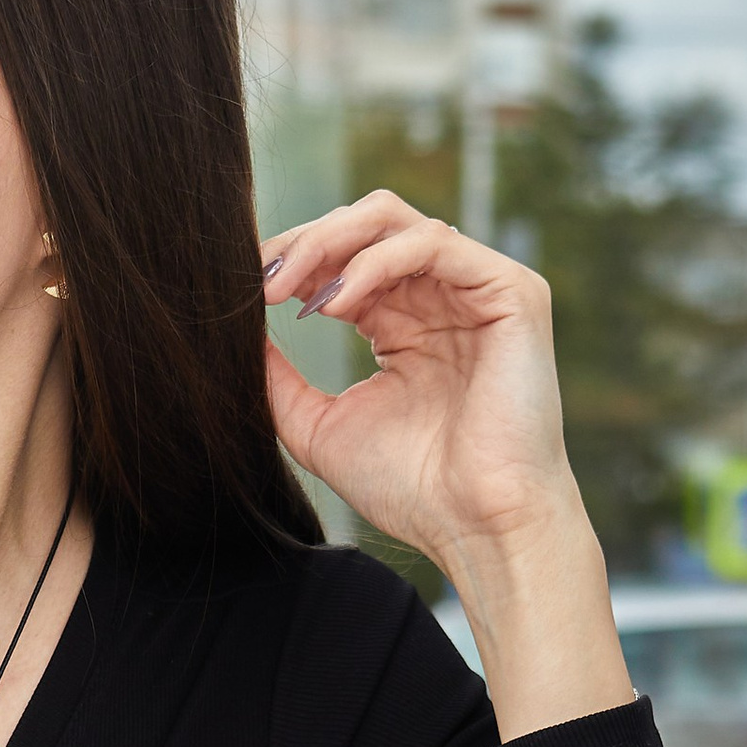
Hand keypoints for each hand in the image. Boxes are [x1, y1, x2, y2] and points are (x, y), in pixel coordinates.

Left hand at [261, 192, 575, 568]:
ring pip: (393, 220)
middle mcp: (439, 298)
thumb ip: (279, 379)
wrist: (476, 527)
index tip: (243, 289)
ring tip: (287, 289)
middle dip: (303, 243)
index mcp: (401, 323)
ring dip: (328, 243)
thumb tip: (234, 333)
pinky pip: (434, 243)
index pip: (340, 259)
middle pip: (362, 225)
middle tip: (261, 282)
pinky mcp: (511, 293)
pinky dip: (374, 261)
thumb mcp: (319, 426)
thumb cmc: (410, 490)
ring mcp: (476, 291)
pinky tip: (335, 301)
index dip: (290, 262)